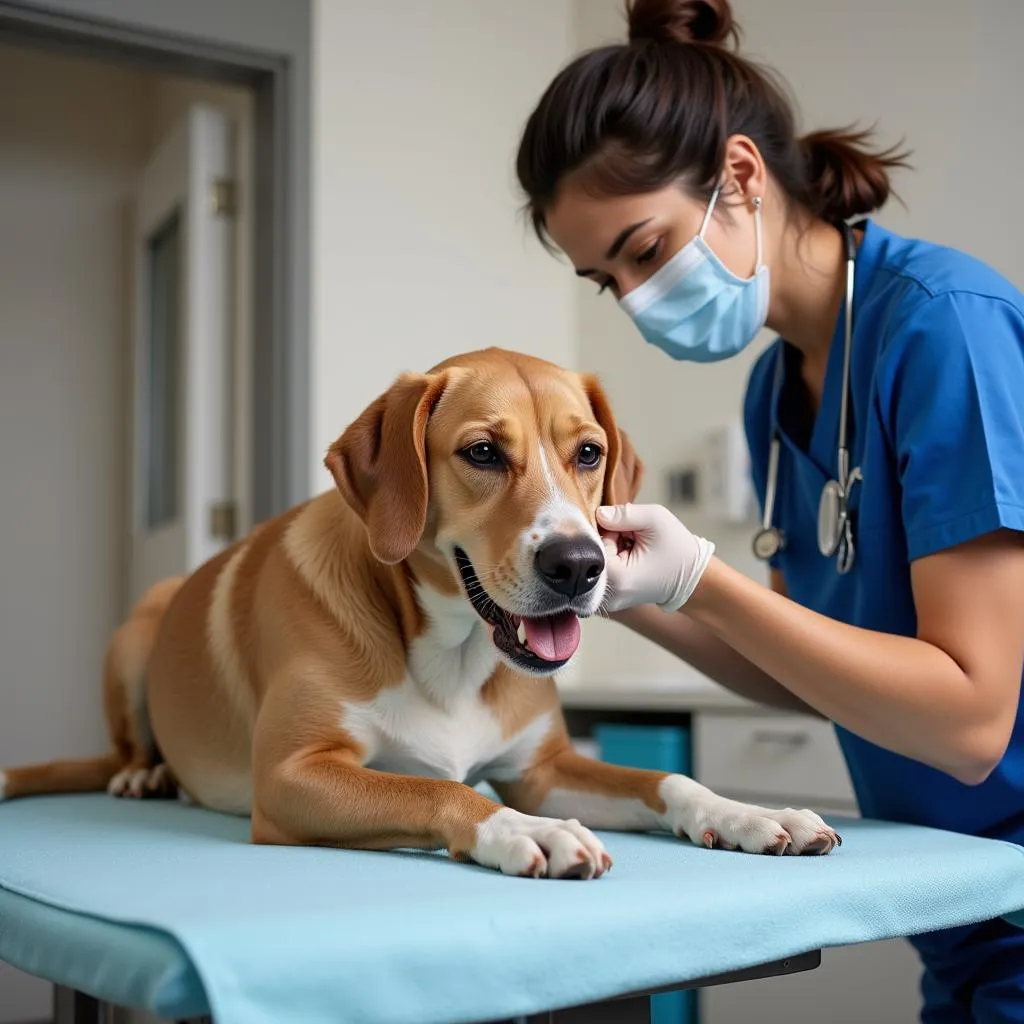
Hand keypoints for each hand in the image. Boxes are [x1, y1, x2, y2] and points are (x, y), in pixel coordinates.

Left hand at [597, 503, 714, 613]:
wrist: (693, 579)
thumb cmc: (677, 549)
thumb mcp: (655, 519)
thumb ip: (623, 514)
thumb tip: (597, 513)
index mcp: (617, 579)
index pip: (592, 542)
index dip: (607, 528)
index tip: (626, 527)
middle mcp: (606, 595)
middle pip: (590, 554)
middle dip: (607, 538)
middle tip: (632, 537)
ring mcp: (606, 601)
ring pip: (594, 561)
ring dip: (609, 548)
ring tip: (633, 547)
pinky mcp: (608, 599)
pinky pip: (599, 570)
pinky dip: (611, 559)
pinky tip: (629, 556)